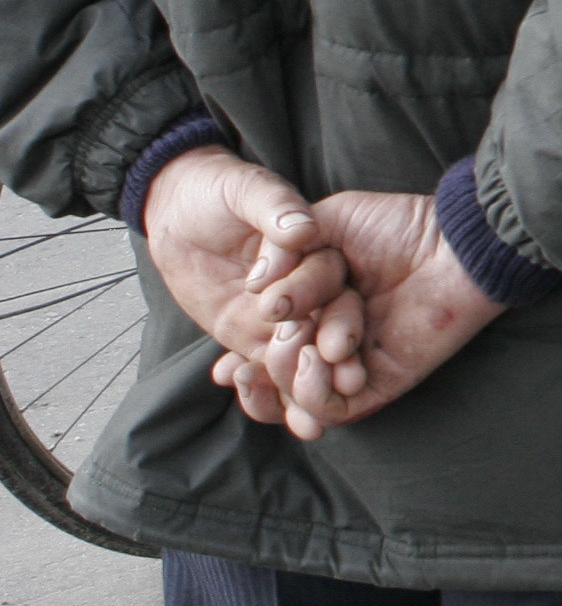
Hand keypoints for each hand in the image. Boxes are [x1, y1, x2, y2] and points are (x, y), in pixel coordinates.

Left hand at [142, 150, 356, 387]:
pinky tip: (250, 391)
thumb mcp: (248, 188)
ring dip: (300, 386)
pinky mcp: (242, 325)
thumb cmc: (217, 187)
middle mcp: (306, 282)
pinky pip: (256, 358)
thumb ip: (276, 206)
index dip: (342, 320)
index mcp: (318, 248)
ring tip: (303, 418)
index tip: (340, 348)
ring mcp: (276, 308)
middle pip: (324, 329)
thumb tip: (302, 229)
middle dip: (327, 365)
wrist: (175, 200)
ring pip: (295, 353)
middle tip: (332, 392)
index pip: (339, 289)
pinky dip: (258, 383)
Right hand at [219, 191, 502, 439]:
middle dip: (270, 354)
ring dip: (292, 369)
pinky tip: (328, 356)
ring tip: (315, 338)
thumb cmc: (396, 225)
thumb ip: (282, 248)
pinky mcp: (378, 384)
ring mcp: (351, 365)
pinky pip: (330, 409)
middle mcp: (328, 339)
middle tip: (288, 324)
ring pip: (295, 393)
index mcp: (312, 307)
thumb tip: (252, 287)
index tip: (221, 362)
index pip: (264, 345)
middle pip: (274, 372)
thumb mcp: (325, 223)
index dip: (239, 357)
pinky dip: (315, 391)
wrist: (453, 244)